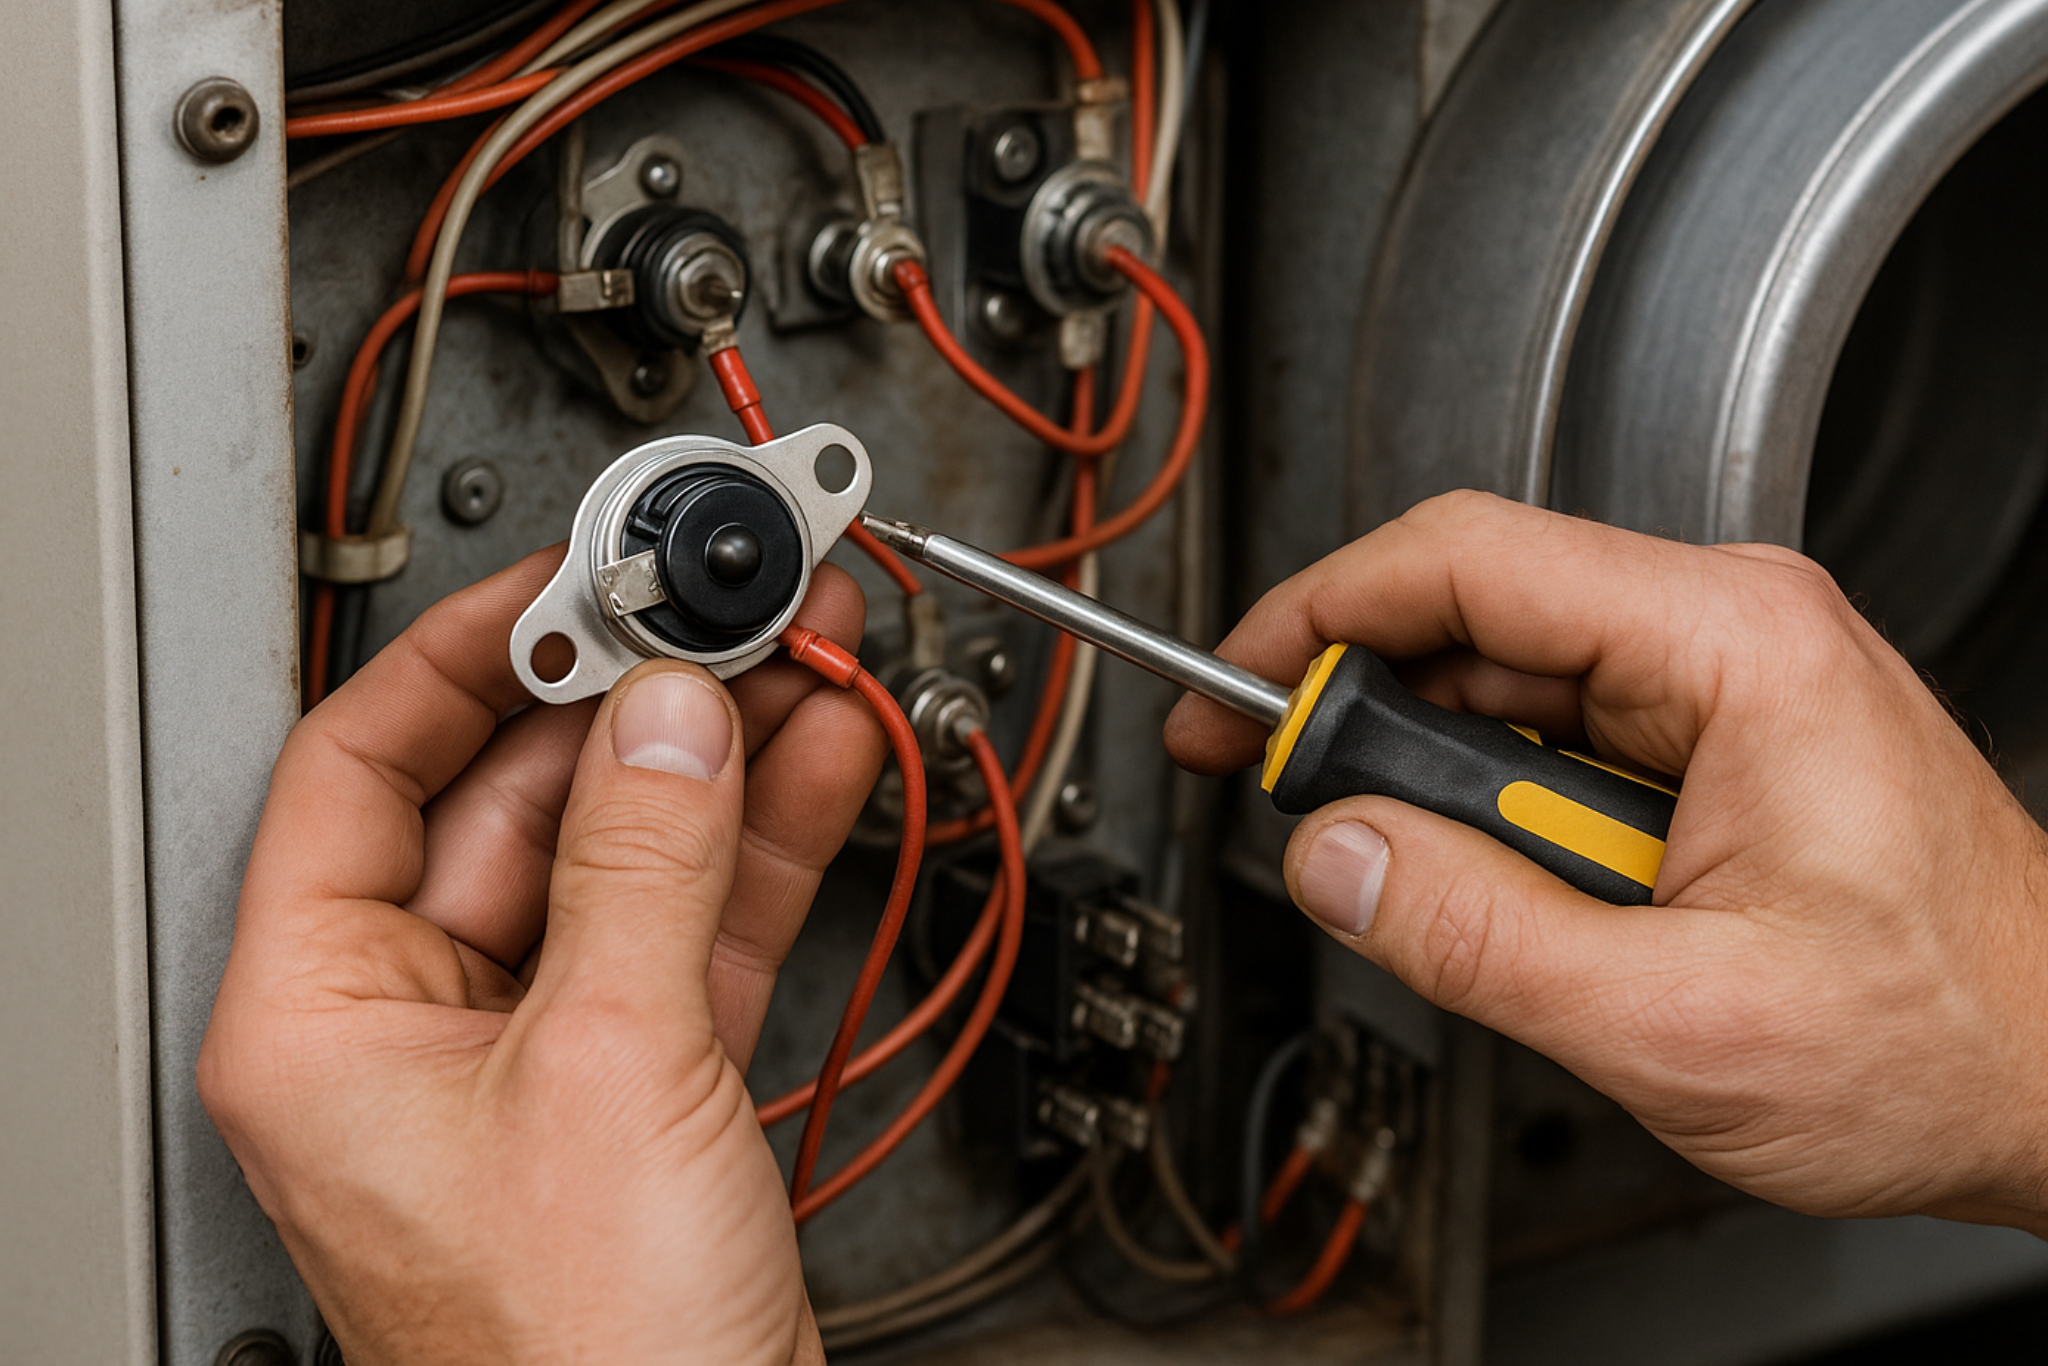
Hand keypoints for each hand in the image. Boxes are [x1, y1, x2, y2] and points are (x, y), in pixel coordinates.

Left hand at [199, 549, 885, 1364]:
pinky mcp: (639, 1083)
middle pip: (519, 797)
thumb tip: (667, 715)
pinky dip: (761, 844)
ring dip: (719, 754)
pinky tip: (819, 765)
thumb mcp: (606, 1068)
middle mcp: (415, 1028)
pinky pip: (691, 924)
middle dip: (638, 696)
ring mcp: (536, 1052)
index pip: (365, 764)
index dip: (474, 650)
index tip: (573, 574)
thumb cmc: (581, 1364)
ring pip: (624, 852)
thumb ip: (643, 865)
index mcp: (323, 1018)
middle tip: (725, 607)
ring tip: (802, 657)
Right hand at [1166, 491, 2047, 1231]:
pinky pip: (1553, 739)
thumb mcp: (1673, 1019)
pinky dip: (1494, 809)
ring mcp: (1720, 685)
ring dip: (1437, 784)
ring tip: (1434, 890)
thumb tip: (1333, 861)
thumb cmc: (1947, 1041)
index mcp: (1733, 646)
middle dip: (1359, 716)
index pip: (1464, 562)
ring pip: (1503, 686)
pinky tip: (1506, 888)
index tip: (1235, 690)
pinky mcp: (1710, 742)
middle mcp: (1728, 635)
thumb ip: (1473, 937)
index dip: (1317, 618)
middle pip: (1470, 620)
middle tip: (1294, 812)